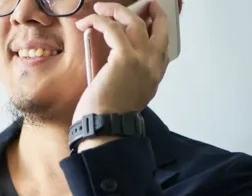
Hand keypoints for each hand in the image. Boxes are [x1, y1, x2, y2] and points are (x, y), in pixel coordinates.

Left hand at [73, 1, 170, 122]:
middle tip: (139, 3)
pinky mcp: (124, 57)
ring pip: (134, 22)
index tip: (149, 21)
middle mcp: (153, 64)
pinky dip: (99, 21)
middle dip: (150, 10)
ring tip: (100, 8)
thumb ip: (131, 79)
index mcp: (155, 75)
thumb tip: (118, 66)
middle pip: (158, 26)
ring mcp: (142, 59)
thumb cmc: (110, 117)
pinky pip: (112, 28)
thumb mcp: (129, 97)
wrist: (107, 127)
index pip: (163, 46)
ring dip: (116, 10)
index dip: (157, 30)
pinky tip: (88, 22)